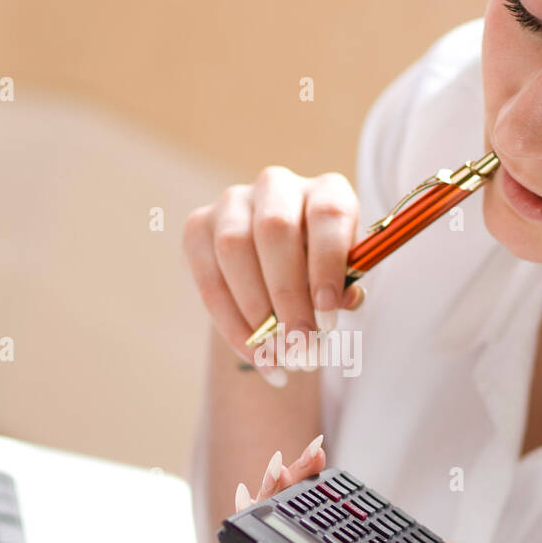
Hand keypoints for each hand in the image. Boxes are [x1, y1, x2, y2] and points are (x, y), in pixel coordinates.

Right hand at [184, 167, 365, 386]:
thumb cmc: (320, 274)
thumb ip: (343, 288)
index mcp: (326, 190)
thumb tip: (343, 301)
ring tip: (277, 355)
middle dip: (287, 295)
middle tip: (301, 345)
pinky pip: (208, 277)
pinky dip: (231, 324)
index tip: (327, 317)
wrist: (278, 269)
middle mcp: (277, 186)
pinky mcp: (198, 227)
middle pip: (275, 229)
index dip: (328, 265)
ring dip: (256, 311)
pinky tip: (255, 356)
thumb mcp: (341, 280)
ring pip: (234, 249)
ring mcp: (232, 202)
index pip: (327, 214)